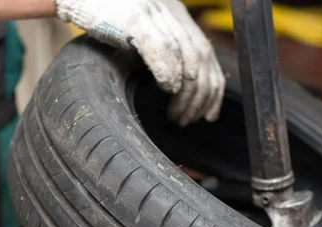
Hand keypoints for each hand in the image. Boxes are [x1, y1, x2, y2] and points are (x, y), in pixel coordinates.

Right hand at [54, 0, 224, 124]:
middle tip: (188, 120)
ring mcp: (154, 13)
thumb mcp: (144, 33)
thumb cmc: (107, 18)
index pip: (208, 54)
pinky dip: (168, 71)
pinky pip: (160, 48)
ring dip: (184, 93)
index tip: (210, 114)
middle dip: (199, 97)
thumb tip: (181, 87)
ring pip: (185, 56)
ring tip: (177, 115)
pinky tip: (168, 88)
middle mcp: (171, 11)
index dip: (214, 88)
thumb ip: (165, 50)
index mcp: (177, 14)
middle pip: (200, 59)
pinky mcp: (134, 17)